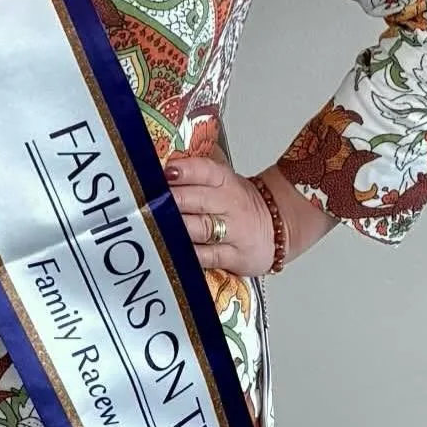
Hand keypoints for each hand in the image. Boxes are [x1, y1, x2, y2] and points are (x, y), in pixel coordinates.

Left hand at [164, 150, 275, 277]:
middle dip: (170, 201)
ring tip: (154, 225)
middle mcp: (229, 203)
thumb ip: (193, 177)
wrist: (278, 226)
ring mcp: (233, 231)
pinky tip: (173, 250)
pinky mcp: (234, 256)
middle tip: (147, 202)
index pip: (204, 170)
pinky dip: (189, 254)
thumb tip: (156, 172)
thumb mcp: (223, 182)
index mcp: (225, 180)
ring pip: (199, 228)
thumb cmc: (239, 204)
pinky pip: (208, 256)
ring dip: (175, 227)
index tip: (163, 173)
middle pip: (195, 200)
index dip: (183, 171)